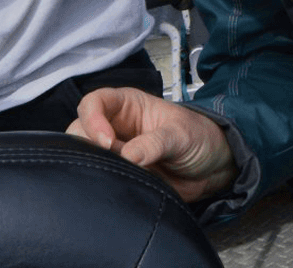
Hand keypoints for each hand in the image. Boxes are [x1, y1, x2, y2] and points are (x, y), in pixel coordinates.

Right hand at [67, 87, 238, 201]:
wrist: (213, 167)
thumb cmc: (199, 137)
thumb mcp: (180, 134)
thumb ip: (155, 143)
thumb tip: (127, 157)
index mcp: (127, 105)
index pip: (94, 103)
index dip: (92, 120)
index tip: (107, 142)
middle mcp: (114, 127)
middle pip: (79, 131)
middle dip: (87, 146)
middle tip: (108, 163)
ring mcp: (115, 153)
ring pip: (85, 157)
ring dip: (93, 167)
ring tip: (114, 176)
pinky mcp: (120, 175)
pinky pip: (99, 178)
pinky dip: (101, 184)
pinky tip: (114, 188)